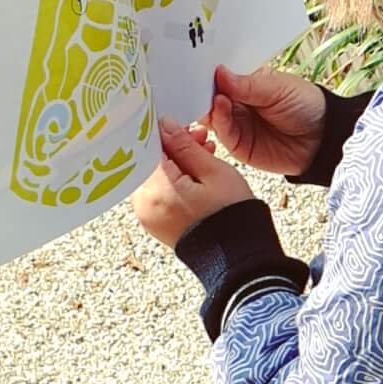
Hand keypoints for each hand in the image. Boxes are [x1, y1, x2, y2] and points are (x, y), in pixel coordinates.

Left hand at [131, 117, 254, 248]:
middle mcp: (144, 204)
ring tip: (204, 159)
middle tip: (200, 140)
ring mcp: (147, 216)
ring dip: (174, 163)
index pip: (150, 146)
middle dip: (172, 147)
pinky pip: (157, 193)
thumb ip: (185, 146)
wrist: (237, 258)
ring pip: (154, 176)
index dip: (169, 132)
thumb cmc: (231, 216)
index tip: (186, 127)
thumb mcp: (214, 173)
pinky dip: (172, 181)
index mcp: (158, 189)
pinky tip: (195, 177)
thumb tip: (165, 125)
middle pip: (150, 161)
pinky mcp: (154, 224)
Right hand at [205, 64, 324, 176]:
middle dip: (202, 89)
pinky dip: (218, 121)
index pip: (220, 77)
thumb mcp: (277, 88)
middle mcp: (236, 104)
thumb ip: (247, 85)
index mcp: (245, 84)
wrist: (322, 139)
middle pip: (210, 96)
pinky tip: (220, 107)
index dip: (209, 72)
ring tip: (215, 95)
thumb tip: (219, 72)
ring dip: (208, 105)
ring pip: (211, 115)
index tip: (196, 64)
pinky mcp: (238, 146)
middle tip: (196, 81)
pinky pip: (222, 134)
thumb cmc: (304, 105)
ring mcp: (236, 125)